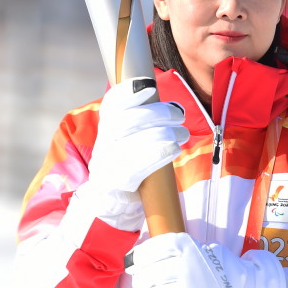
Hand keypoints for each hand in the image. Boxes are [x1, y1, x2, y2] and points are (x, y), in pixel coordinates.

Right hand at [67, 78, 188, 234]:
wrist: (110, 201)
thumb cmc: (127, 162)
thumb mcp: (127, 138)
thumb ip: (140, 118)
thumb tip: (165, 102)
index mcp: (107, 127)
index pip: (112, 105)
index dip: (129, 92)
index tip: (149, 86)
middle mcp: (104, 143)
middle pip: (128, 120)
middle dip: (158, 113)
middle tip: (179, 114)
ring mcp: (109, 163)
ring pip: (137, 140)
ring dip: (166, 133)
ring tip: (183, 134)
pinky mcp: (119, 181)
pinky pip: (141, 164)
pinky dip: (161, 153)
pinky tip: (174, 149)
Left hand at [125, 232, 285, 287]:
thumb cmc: (211, 270)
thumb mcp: (194, 250)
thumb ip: (168, 253)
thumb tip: (132, 261)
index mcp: (189, 247)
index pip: (153, 249)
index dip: (139, 257)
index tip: (135, 263)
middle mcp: (191, 267)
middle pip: (147, 275)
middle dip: (141, 281)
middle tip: (145, 284)